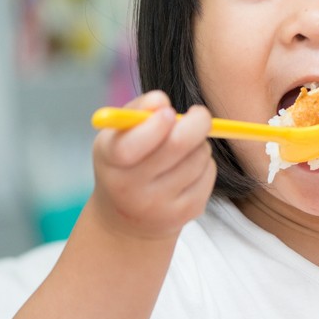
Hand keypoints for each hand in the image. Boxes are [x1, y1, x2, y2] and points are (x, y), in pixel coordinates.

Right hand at [90, 90, 216, 240]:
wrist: (129, 218)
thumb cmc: (126, 161)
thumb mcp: (119, 134)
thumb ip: (138, 111)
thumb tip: (161, 101)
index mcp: (110, 162)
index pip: (131, 145)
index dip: (154, 125)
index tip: (169, 112)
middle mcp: (132, 189)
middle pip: (177, 146)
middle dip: (196, 122)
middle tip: (199, 114)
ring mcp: (161, 205)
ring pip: (198, 156)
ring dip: (199, 143)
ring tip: (184, 147)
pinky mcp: (188, 212)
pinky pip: (209, 173)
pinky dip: (204, 162)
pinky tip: (189, 167)